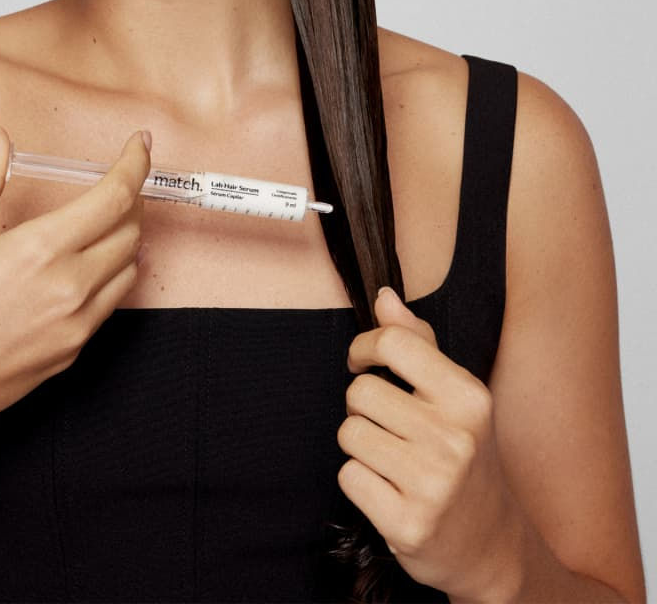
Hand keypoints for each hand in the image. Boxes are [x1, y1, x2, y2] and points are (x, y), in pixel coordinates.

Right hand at [0, 122, 150, 450]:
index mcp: (40, 249)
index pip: (115, 197)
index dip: (137, 165)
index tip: (140, 145)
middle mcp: (70, 287)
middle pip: (131, 232)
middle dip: (129, 202)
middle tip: (112, 188)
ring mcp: (76, 325)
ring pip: (129, 271)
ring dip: (123, 242)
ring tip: (97, 229)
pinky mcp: (73, 352)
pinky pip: (109, 306)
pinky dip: (107, 279)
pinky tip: (79, 272)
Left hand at [336, 286, 518, 599]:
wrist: (491, 544)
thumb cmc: (465, 456)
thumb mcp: (455, 396)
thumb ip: (417, 343)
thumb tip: (384, 296)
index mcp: (468, 396)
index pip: (393, 343)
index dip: (363, 347)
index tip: (362, 361)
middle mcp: (456, 438)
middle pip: (359, 393)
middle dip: (363, 408)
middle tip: (390, 427)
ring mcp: (434, 484)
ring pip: (349, 434)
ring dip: (361, 446)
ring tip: (393, 460)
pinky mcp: (408, 523)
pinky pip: (349, 477)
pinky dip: (361, 482)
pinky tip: (391, 491)